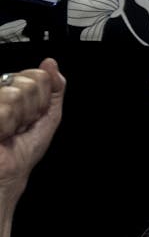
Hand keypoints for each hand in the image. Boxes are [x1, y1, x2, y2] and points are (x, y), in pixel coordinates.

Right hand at [0, 59, 63, 204]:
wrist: (8, 171)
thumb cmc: (24, 147)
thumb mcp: (48, 115)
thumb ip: (54, 89)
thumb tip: (51, 64)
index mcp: (14, 87)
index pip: (38, 76)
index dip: (42, 100)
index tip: (33, 115)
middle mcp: (0, 90)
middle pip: (28, 84)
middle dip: (32, 109)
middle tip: (22, 124)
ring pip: (15, 95)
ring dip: (18, 119)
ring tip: (11, 129)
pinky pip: (3, 110)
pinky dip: (6, 126)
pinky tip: (1, 132)